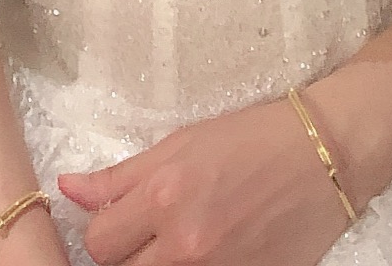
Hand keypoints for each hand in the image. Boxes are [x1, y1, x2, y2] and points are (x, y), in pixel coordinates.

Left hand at [56, 91, 357, 264]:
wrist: (325, 156)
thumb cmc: (252, 137)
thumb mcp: (180, 143)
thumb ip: (120, 175)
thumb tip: (66, 188)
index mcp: (164, 196)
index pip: (98, 242)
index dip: (104, 234)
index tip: (121, 224)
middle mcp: (185, 244)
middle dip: (125, 258)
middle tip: (145, 240)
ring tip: (173, 249)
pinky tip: (204, 257)